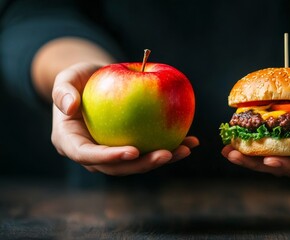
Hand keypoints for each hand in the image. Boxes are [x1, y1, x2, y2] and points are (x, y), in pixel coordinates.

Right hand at [51, 62, 198, 175]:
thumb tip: (69, 105)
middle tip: (166, 155)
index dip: (110, 157)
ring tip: (185, 149)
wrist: (93, 82)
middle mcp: (92, 153)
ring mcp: (113, 151)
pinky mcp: (130, 145)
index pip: (89, 155)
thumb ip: (62, 90)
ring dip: (162, 159)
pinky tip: (190, 140)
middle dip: (143, 165)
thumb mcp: (65, 78)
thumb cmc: (78, 79)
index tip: (134, 151)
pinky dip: (169, 145)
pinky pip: (149, 148)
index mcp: (71, 143)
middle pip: (117, 167)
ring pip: (137, 162)